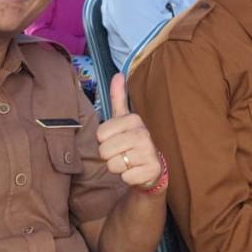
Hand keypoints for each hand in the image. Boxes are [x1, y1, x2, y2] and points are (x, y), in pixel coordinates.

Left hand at [96, 73, 163, 189]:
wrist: (151, 167)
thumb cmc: (132, 141)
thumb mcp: (124, 119)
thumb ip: (118, 97)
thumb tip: (118, 73)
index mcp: (133, 119)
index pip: (100, 134)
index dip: (104, 141)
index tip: (116, 140)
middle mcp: (143, 134)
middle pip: (104, 151)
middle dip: (109, 156)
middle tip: (121, 153)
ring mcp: (149, 152)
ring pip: (113, 165)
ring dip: (118, 168)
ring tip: (128, 162)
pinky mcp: (151, 170)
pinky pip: (125, 177)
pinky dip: (127, 178)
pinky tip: (136, 171)